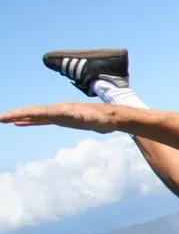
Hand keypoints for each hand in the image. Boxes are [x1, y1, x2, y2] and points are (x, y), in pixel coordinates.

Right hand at [0, 102, 121, 133]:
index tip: (6, 117)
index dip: (21, 114)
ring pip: (35, 116)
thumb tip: (74, 113)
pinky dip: (30, 121)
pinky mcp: (62, 119)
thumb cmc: (104, 119)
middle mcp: (57, 110)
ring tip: (4, 120)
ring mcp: (59, 114)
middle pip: (32, 112)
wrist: (112, 117)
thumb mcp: (95, 118)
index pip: (37, 112)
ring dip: (19, 117)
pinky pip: (42, 120)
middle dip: (14, 115)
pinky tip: (21, 124)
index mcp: (61, 110)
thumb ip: (85, 116)